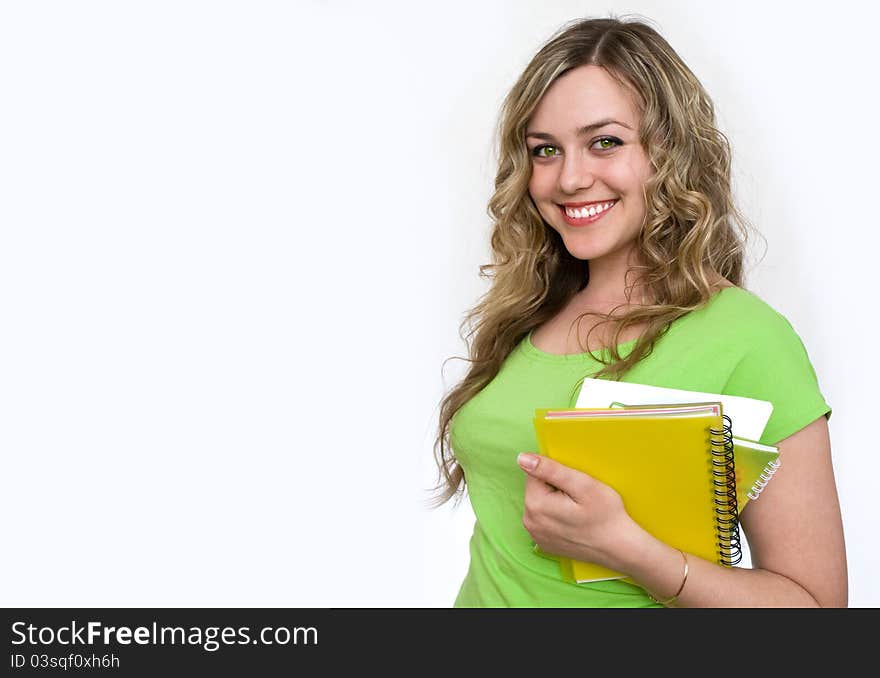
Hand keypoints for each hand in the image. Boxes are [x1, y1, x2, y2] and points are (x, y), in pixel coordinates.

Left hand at [518, 452, 640, 571]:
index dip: (556, 474)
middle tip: (579, 498)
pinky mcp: (544, 543)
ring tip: (577, 510)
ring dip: (555, 502)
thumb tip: (522, 458)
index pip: (534, 473)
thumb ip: (550, 469)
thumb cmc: (605, 515)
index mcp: (535, 504)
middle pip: (536, 489)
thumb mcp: (582, 484)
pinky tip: (574, 522)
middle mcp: (529, 522)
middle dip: (555, 487)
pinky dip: (556, 517)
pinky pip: (545, 520)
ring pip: (541, 504)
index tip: (574, 485)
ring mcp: (536, 536)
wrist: (620, 548)